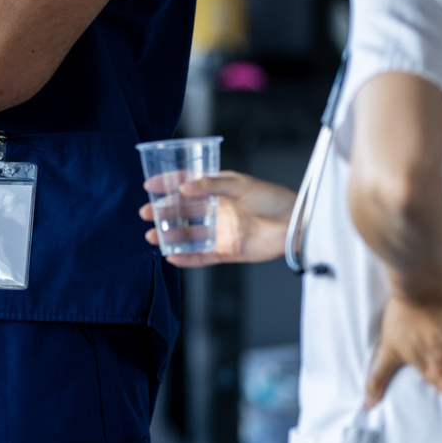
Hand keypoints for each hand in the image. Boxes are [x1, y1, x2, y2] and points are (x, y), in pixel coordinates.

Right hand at [138, 170, 292, 266]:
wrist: (296, 224)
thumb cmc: (274, 199)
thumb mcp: (241, 185)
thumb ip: (211, 186)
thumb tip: (184, 187)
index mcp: (219, 190)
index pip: (188, 185)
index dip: (168, 184)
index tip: (150, 186)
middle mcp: (217, 210)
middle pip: (184, 212)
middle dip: (163, 213)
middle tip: (146, 214)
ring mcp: (221, 231)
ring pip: (189, 235)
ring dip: (170, 236)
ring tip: (152, 237)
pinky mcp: (228, 251)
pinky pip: (203, 256)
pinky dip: (187, 258)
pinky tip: (172, 256)